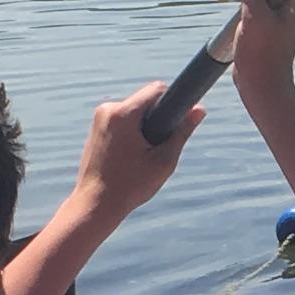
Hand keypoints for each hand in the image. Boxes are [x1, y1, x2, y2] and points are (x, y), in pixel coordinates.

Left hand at [69, 77, 200, 224]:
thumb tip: (199, 109)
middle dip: (157, 118)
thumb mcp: (164, 160)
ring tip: (142, 156)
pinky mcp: (96, 128)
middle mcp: (107, 109)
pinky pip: (122, 121)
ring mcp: (99, 119)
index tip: (178, 121)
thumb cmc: (130, 186)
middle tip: (158, 148)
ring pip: (134, 111)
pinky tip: (130, 158)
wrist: (95, 204)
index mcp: (123, 114)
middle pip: (145, 101)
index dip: (173, 101)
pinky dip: (131, 133)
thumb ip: (182, 132)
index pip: (157, 90)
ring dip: (144, 127)